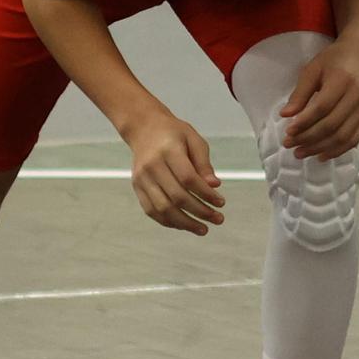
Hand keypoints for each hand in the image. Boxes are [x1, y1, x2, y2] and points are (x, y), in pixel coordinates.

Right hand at [128, 115, 223, 235]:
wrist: (144, 129)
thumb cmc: (174, 134)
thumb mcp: (194, 140)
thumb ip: (204, 163)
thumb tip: (215, 185)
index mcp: (168, 151)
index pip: (188, 179)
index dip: (206, 194)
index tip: (221, 202)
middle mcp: (152, 166)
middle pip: (176, 196)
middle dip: (200, 212)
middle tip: (218, 219)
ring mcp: (142, 179)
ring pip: (162, 208)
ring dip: (184, 223)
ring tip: (203, 229)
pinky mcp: (137, 187)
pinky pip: (151, 210)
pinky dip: (168, 221)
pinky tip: (184, 225)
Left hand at [280, 45, 358, 158]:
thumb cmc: (333, 61)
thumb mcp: (312, 70)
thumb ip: (300, 93)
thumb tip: (285, 115)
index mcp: (342, 80)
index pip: (322, 107)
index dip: (304, 122)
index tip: (287, 132)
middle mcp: (357, 96)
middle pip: (332, 125)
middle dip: (308, 139)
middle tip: (289, 145)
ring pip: (343, 136)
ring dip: (320, 148)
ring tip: (301, 153)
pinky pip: (354, 139)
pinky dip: (337, 150)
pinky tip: (322, 155)